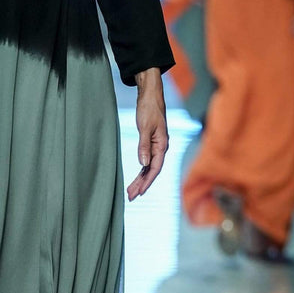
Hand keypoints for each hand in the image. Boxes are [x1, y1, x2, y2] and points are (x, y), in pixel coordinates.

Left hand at [127, 68, 167, 200]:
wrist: (151, 95)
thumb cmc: (149, 109)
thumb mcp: (145, 127)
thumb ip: (144, 146)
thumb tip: (143, 164)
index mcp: (162, 145)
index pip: (155, 168)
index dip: (147, 181)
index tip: (139, 192)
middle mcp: (161, 148)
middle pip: (151, 171)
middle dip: (142, 185)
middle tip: (131, 197)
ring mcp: (157, 146)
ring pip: (149, 168)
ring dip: (140, 180)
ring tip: (130, 192)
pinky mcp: (151, 143)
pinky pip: (147, 161)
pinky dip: (141, 171)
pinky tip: (136, 178)